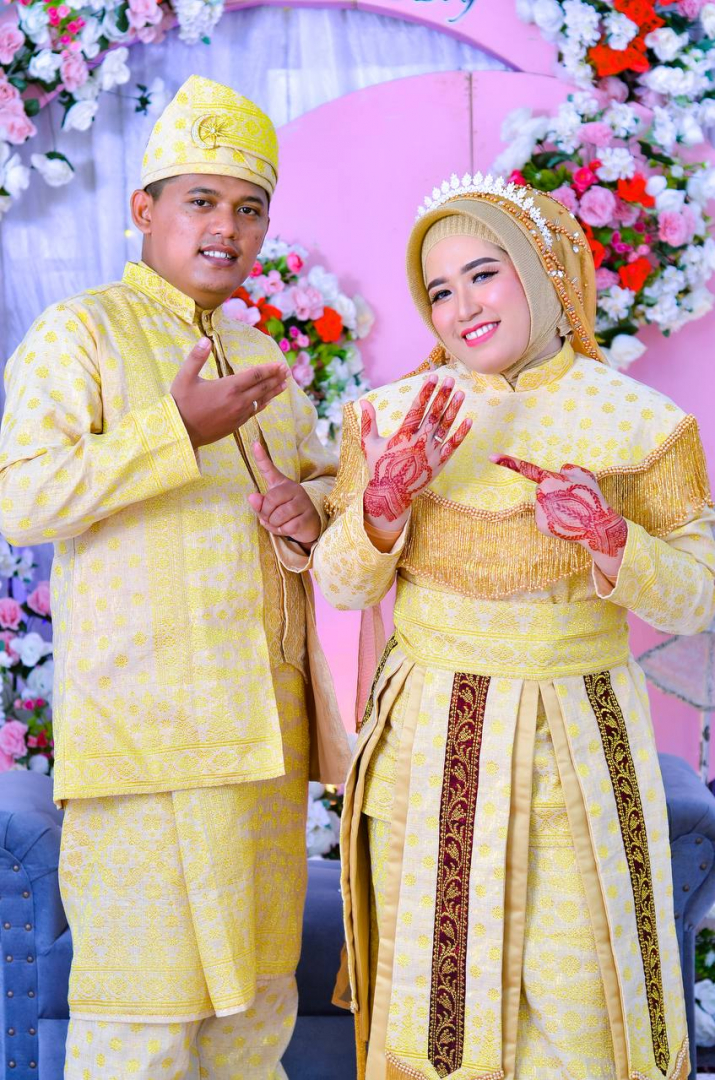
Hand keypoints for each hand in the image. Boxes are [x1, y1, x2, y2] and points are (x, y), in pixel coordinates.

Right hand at [171, 337, 290, 449]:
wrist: (180, 433)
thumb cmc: (181, 404)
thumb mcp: (184, 378)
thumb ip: (196, 358)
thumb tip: (205, 340)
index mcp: (229, 387)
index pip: (255, 375)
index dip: (269, 369)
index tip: (280, 364)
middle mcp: (238, 401)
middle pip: (263, 387)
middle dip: (276, 378)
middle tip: (287, 371)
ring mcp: (239, 414)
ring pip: (261, 400)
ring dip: (273, 391)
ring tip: (284, 385)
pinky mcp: (236, 425)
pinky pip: (254, 412)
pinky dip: (263, 404)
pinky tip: (268, 401)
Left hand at [248, 441, 321, 545]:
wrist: (309, 527)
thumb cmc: (287, 516)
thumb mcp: (270, 510)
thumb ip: (260, 504)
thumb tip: (252, 497)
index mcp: (282, 484)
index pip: (269, 469)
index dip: (261, 457)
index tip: (254, 443)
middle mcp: (294, 489)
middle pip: (269, 500)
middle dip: (266, 514)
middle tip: (271, 518)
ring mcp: (302, 502)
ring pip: (277, 515)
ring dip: (274, 524)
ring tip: (281, 524)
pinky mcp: (308, 516)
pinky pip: (287, 526)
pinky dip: (283, 531)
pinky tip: (289, 528)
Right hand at [360, 375, 471, 532]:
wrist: (391, 494)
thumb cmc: (378, 467)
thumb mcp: (369, 443)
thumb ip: (368, 422)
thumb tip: (363, 401)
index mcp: (402, 434)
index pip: (417, 408)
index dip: (426, 391)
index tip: (434, 377)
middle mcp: (418, 441)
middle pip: (434, 413)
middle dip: (443, 395)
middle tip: (451, 380)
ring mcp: (430, 452)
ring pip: (445, 427)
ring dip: (453, 409)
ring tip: (461, 393)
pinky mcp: (439, 463)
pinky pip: (452, 446)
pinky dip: (461, 434)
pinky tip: (469, 421)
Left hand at [491, 454, 626, 582]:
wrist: (596, 526)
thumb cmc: (591, 496)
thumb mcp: (584, 474)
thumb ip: (568, 469)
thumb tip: (559, 472)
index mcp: (549, 478)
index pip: (527, 468)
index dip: (508, 461)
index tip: (490, 457)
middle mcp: (540, 494)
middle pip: (542, 489)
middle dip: (554, 491)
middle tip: (571, 498)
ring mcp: (539, 510)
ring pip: (544, 503)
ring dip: (555, 505)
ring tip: (571, 510)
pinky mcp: (540, 524)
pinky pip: (544, 516)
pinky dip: (554, 517)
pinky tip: (566, 520)